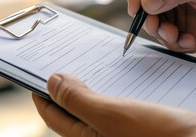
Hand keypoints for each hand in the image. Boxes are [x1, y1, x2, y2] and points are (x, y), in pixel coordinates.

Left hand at [33, 73, 195, 136]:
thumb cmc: (161, 135)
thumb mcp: (112, 114)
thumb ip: (78, 100)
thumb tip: (52, 83)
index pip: (54, 116)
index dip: (42, 96)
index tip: (34, 76)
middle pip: (74, 112)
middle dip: (66, 89)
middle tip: (62, 66)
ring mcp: (121, 133)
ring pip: (96, 108)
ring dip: (89, 88)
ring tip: (87, 69)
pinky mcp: (138, 125)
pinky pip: (116, 106)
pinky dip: (111, 90)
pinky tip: (116, 78)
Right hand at [127, 0, 195, 51]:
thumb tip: (145, 2)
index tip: (137, 8)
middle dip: (149, 17)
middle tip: (162, 27)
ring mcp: (172, 6)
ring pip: (150, 21)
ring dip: (163, 33)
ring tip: (180, 36)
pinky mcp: (178, 25)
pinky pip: (164, 36)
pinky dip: (175, 42)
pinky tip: (193, 41)